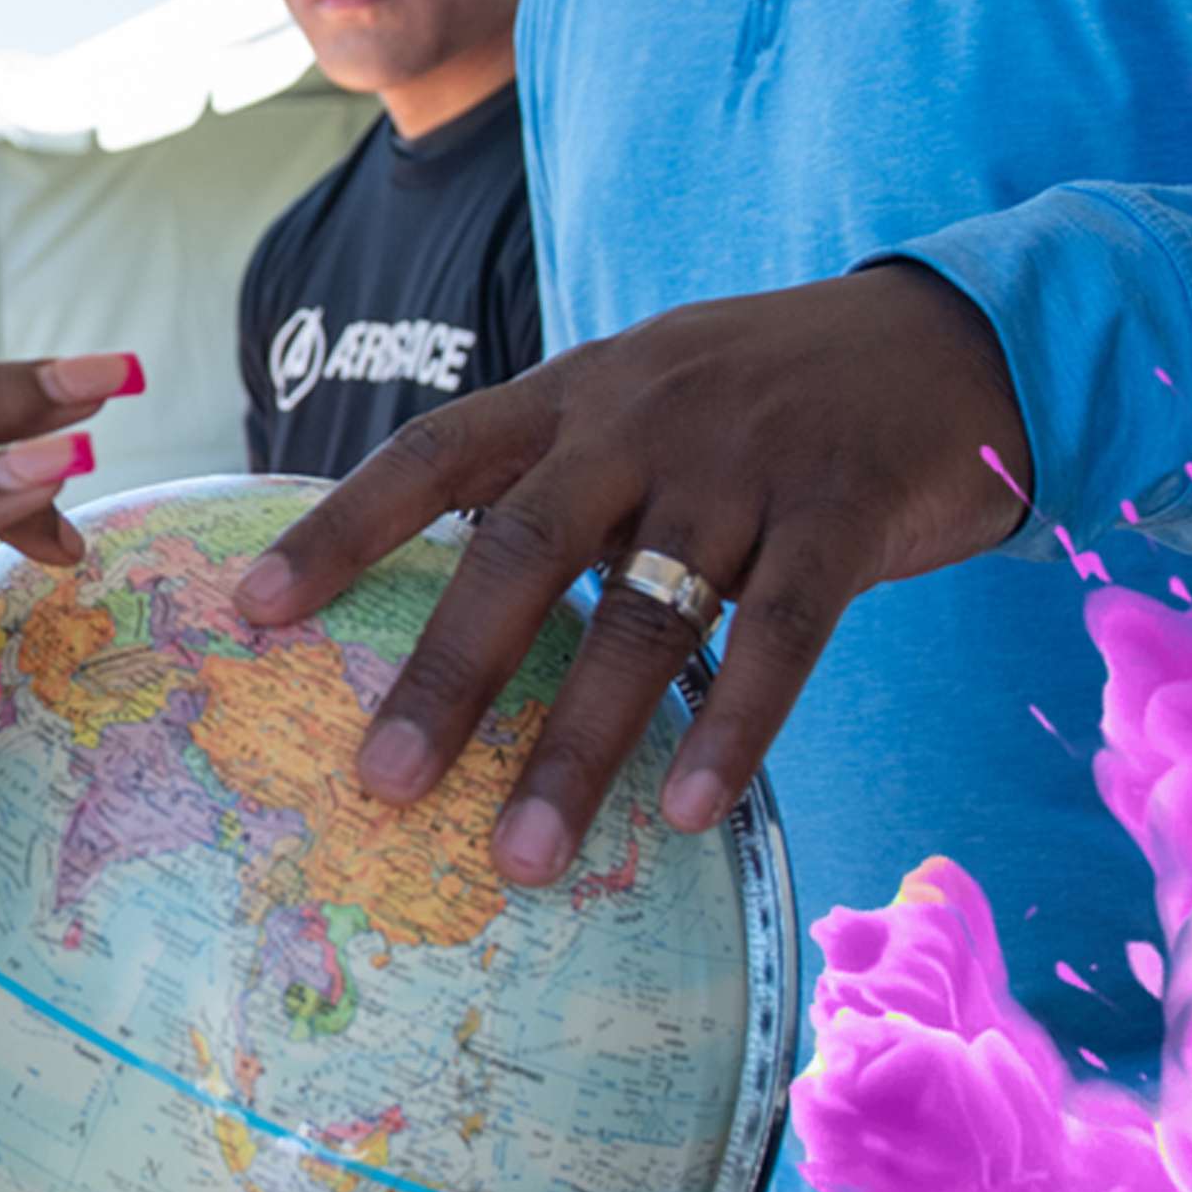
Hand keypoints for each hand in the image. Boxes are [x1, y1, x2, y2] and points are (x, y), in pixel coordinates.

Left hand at [229, 266, 1029, 874]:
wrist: (939, 337)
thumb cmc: (756, 399)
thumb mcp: (636, 403)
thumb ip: (554, 484)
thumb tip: (451, 620)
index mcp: (573, 395)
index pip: (432, 455)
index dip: (340, 530)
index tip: (252, 612)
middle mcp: (642, 421)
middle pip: (524, 549)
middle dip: (449, 675)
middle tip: (383, 785)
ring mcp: (745, 465)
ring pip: (644, 613)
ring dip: (580, 745)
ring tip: (525, 854)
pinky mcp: (843, 512)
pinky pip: (781, 636)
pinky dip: (730, 727)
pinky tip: (686, 813)